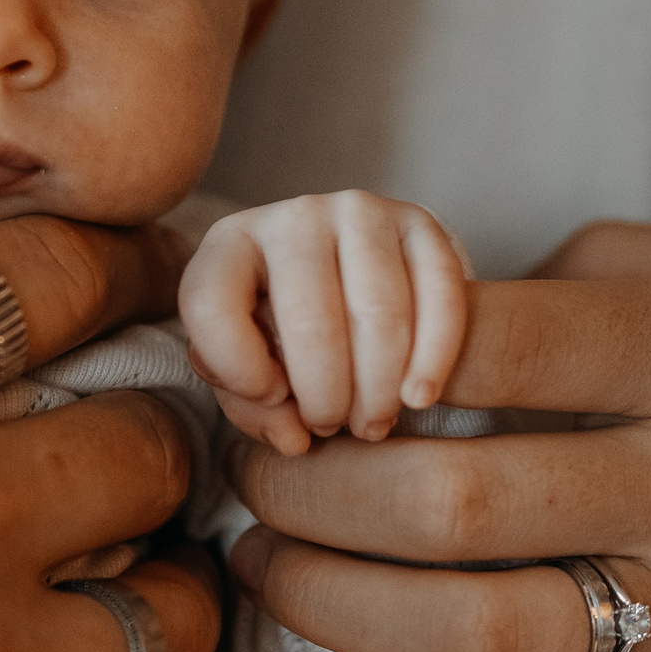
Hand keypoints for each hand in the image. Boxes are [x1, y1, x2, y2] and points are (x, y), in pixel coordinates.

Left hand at [180, 191, 467, 453]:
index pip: (211, 305)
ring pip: (379, 314)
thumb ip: (255, 410)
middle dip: (325, 397)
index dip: (239, 372)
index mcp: (230, 245)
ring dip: (378, 389)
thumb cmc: (285, 336)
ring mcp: (360, 213)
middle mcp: (293, 217)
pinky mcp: (420, 221)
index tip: (272, 399)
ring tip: (372, 422)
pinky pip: (438, 292)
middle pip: (311, 322)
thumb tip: (295, 438)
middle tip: (332, 426)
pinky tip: (419, 397)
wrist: (351, 282)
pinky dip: (433, 357)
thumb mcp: (248, 372)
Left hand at [224, 220, 650, 651]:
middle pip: (443, 492)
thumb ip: (628, 263)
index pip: (484, 332)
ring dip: (322, 603)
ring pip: (461, 628)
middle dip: (304, 486)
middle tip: (251, 471)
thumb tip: (456, 286)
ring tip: (263, 569)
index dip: (351, 347)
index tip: (300, 362)